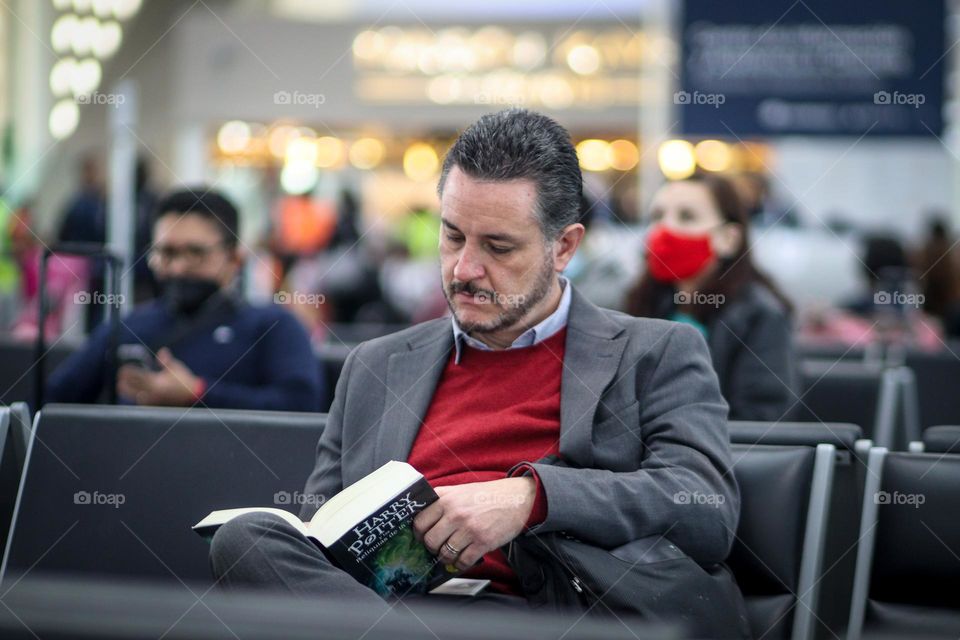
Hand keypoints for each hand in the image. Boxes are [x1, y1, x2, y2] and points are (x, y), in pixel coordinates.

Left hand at [116, 348, 201, 405]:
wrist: (194, 396)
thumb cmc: (185, 381)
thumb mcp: (176, 368)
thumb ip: (166, 361)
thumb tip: (162, 351)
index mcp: (155, 381)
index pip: (136, 375)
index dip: (127, 372)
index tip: (122, 369)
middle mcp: (151, 392)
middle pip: (131, 389)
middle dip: (124, 384)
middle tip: (120, 379)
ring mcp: (153, 401)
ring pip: (135, 397)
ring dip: (129, 391)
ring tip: (123, 387)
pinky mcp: (157, 406)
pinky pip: (144, 403)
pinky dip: (139, 398)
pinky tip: (138, 395)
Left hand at [412, 476, 535, 570]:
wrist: (516, 498)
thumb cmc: (487, 495)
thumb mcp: (460, 490)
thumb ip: (441, 499)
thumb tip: (421, 516)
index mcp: (447, 499)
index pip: (420, 521)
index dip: (419, 532)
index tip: (423, 536)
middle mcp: (455, 513)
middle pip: (430, 540)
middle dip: (432, 548)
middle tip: (438, 547)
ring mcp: (469, 529)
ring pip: (445, 553)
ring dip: (446, 558)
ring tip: (451, 553)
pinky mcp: (483, 542)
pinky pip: (462, 562)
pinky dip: (460, 564)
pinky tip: (463, 558)